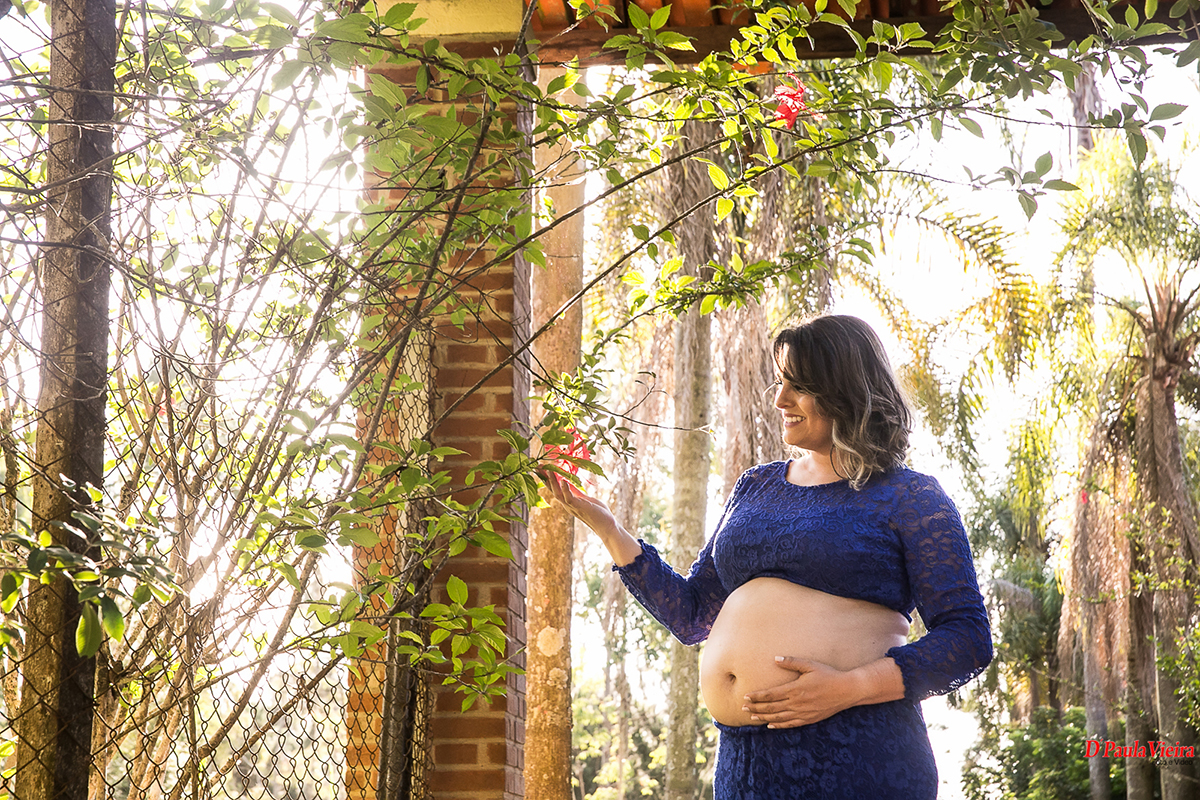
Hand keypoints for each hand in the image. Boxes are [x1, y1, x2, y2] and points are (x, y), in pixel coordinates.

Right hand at [541, 471, 642, 565]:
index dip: (547, 478)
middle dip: (545, 478)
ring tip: (548, 469)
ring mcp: (572, 507)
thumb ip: (575, 492)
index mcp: (568, 501)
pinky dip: (566, 489)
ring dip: (552, 482)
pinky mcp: (580, 507)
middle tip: (538, 466)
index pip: (555, 488)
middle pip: (552, 490)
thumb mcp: (584, 498)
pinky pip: (570, 498)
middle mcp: (567, 505)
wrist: (607, 526)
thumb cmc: (598, 512)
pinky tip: (563, 480)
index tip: (542, 467)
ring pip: (558, 494)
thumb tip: (567, 482)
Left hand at [742, 656, 861, 728]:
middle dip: (756, 708)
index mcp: (795, 689)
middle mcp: (796, 703)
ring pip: (779, 717)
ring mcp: (803, 712)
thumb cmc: (828, 675)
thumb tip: (775, 659)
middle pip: (771, 707)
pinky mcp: (809, 718)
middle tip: (743, 708)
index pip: (770, 695)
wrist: (846, 690)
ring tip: (752, 717)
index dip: (757, 697)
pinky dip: (779, 725)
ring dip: (764, 717)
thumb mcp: (810, 665)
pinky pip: (791, 724)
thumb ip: (791, 663)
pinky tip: (771, 725)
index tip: (746, 697)